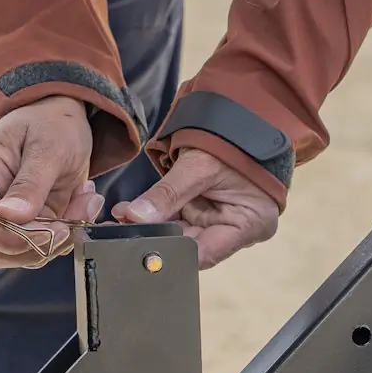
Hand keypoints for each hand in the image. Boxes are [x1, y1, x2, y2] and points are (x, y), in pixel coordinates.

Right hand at [0, 96, 104, 269]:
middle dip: (35, 247)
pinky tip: (83, 203)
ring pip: (18, 255)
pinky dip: (69, 234)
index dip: (9, 236)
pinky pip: (43, 247)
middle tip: (69, 224)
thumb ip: (31, 183)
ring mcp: (5, 218)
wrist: (63, 118)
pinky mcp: (29, 225)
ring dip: (58, 241)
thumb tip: (9, 217)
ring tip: (83, 202)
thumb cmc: (51, 122)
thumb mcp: (48, 146)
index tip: (51, 230)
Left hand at [113, 149, 278, 268]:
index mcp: (249, 225)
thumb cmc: (232, 142)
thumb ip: (167, 194)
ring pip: (181, 233)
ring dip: (152, 226)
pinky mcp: (208, 211)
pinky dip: (158, 215)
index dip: (171, 253)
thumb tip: (133, 217)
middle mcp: (237, 230)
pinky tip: (131, 211)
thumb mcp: (198, 166)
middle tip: (122, 227)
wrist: (245, 119)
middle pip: (191, 245)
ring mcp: (221, 220)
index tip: (140, 246)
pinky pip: (180, 219)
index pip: (205, 253)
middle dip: (156, 236)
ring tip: (122, 216)